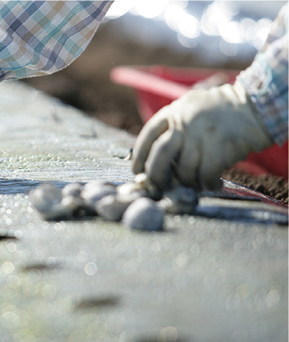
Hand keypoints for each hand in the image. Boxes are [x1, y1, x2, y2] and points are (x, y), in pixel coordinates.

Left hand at [132, 81, 273, 190]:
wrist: (255, 106)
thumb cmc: (218, 112)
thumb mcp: (189, 108)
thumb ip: (172, 126)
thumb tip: (152, 157)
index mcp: (173, 112)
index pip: (148, 135)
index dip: (139, 155)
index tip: (137, 170)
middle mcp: (184, 123)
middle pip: (161, 154)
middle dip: (156, 174)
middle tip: (158, 185)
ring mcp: (202, 136)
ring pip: (185, 169)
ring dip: (187, 182)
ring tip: (193, 184)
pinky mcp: (219, 149)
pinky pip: (206, 175)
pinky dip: (207, 184)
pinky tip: (212, 183)